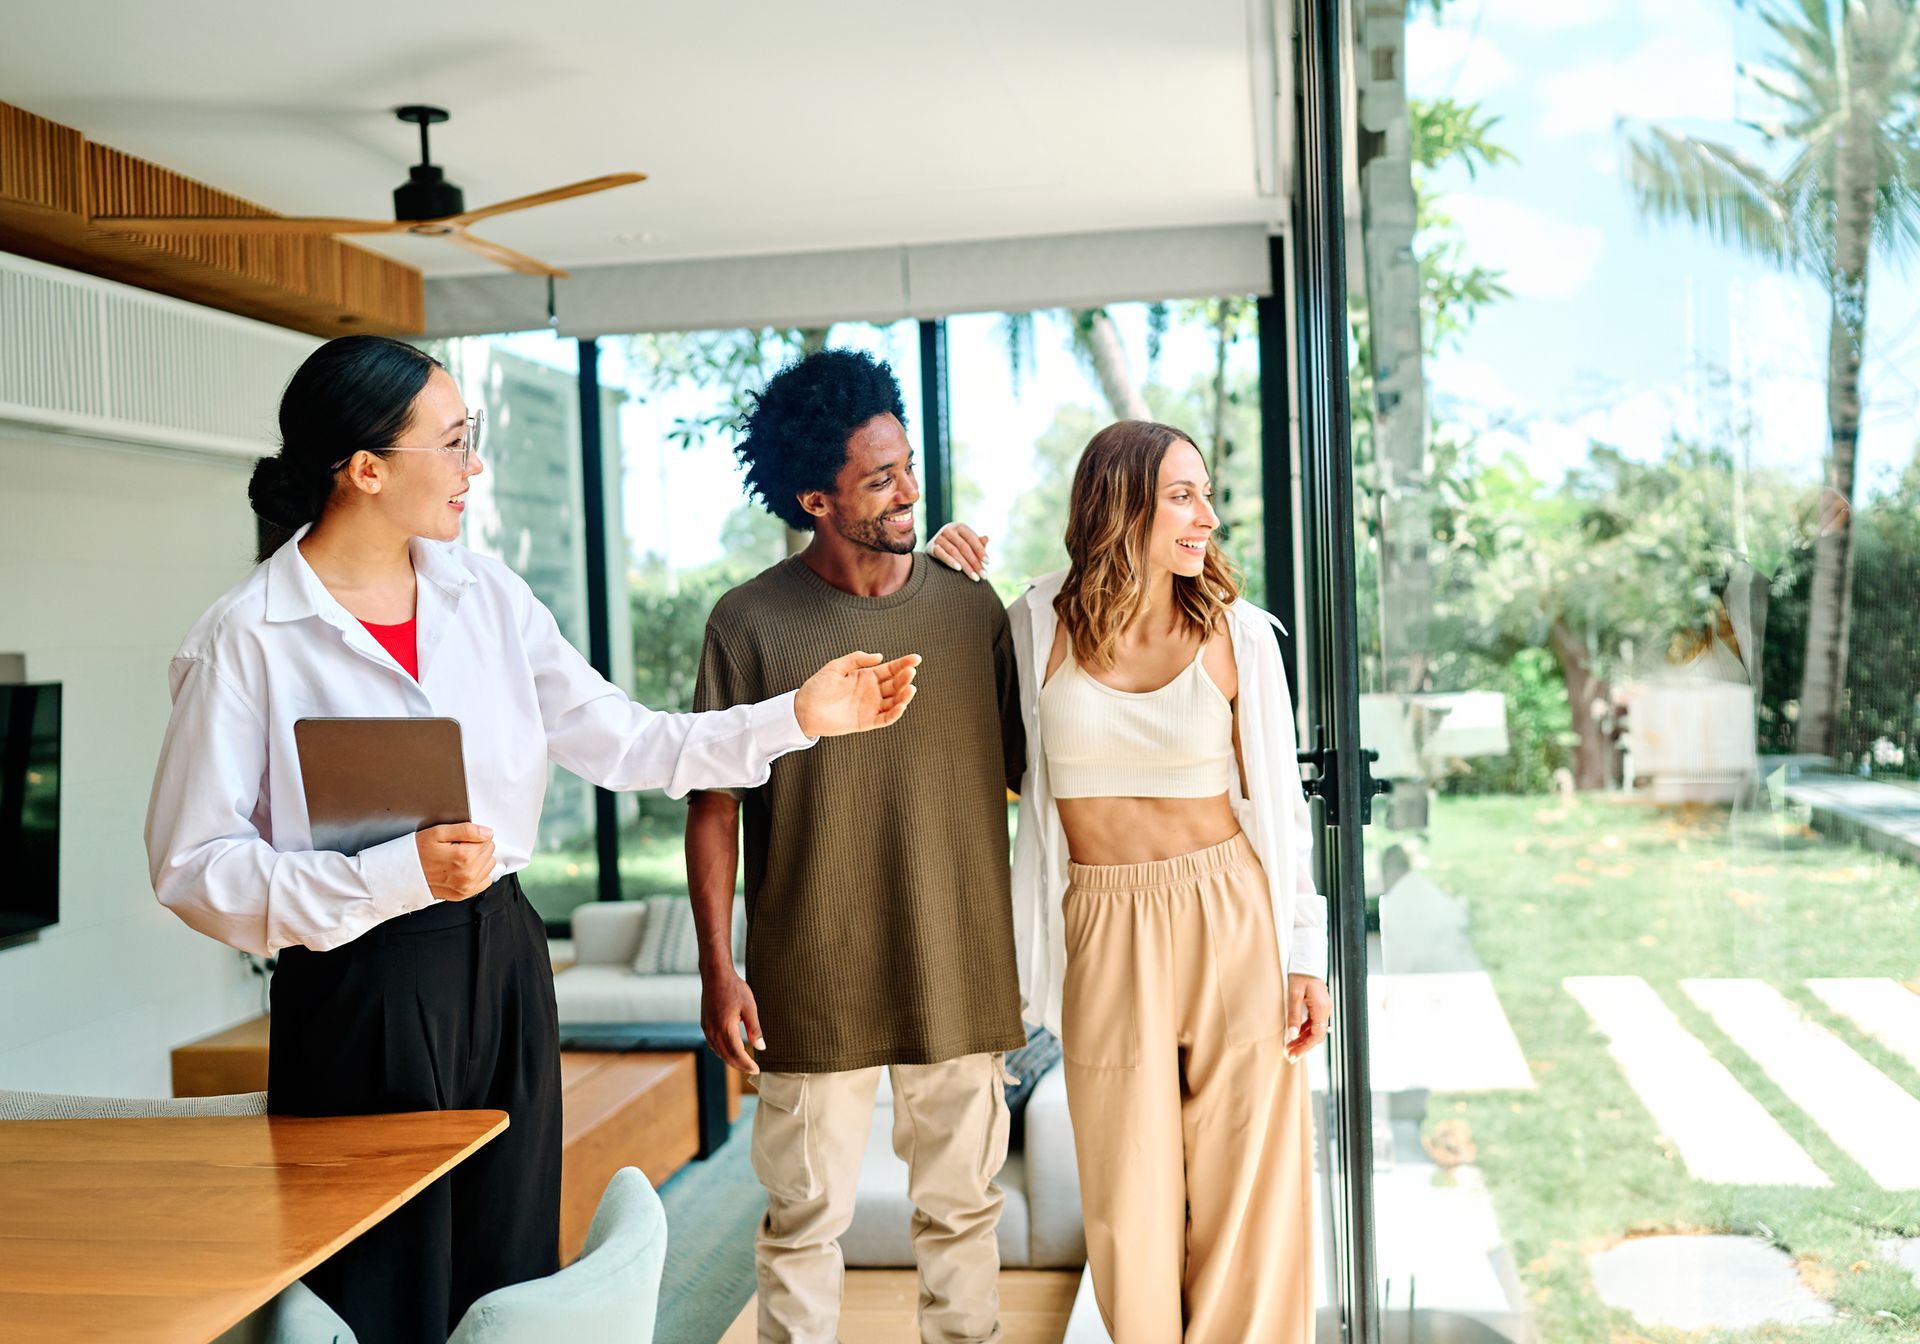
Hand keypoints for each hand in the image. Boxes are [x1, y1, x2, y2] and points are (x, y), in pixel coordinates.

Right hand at [416, 823, 495, 901]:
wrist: (403, 873)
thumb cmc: (418, 852)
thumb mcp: (439, 833)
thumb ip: (466, 830)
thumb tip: (487, 832)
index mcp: (464, 856)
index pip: (488, 839)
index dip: (475, 835)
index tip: (461, 838)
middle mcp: (468, 874)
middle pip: (490, 852)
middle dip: (477, 846)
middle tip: (458, 847)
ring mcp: (466, 886)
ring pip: (489, 865)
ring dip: (479, 860)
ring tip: (460, 857)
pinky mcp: (463, 894)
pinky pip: (485, 881)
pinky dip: (478, 874)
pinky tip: (464, 869)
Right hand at [701, 965, 764, 1074]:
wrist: (715, 975)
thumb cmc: (734, 989)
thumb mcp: (750, 1007)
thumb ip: (755, 1029)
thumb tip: (761, 1047)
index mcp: (726, 1028)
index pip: (737, 1054)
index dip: (747, 1064)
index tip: (756, 1070)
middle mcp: (714, 1031)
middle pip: (727, 1056)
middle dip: (740, 1066)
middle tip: (752, 1070)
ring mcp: (707, 1028)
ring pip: (718, 1052)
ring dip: (730, 1060)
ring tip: (743, 1063)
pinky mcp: (704, 1024)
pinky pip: (712, 1044)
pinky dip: (721, 1052)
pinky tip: (729, 1051)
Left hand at [794, 651, 920, 736]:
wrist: (804, 709)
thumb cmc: (817, 687)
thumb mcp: (836, 666)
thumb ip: (857, 659)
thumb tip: (880, 657)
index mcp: (866, 676)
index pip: (890, 669)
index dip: (904, 663)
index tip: (916, 659)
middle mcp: (872, 691)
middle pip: (895, 684)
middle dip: (905, 678)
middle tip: (910, 672)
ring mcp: (871, 706)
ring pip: (894, 701)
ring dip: (904, 695)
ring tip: (910, 688)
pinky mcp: (867, 722)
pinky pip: (885, 718)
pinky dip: (895, 713)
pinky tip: (901, 705)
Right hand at [928, 523, 989, 580]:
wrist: (934, 550)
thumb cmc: (956, 546)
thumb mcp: (968, 543)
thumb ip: (977, 543)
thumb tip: (986, 539)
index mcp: (960, 527)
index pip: (972, 539)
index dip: (980, 551)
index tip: (988, 563)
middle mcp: (948, 530)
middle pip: (964, 547)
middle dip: (975, 562)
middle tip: (983, 575)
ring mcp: (939, 538)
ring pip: (954, 552)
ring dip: (966, 566)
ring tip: (974, 577)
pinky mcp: (931, 547)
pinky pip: (942, 554)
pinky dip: (950, 561)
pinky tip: (958, 569)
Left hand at [1286, 974, 1330, 1059]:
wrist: (1306, 960)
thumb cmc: (1299, 975)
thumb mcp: (1293, 994)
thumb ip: (1293, 1015)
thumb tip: (1292, 1035)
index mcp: (1321, 1008)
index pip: (1316, 1035)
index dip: (1305, 1047)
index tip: (1293, 1054)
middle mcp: (1325, 1010)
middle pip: (1316, 1036)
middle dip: (1303, 1046)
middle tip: (1289, 1055)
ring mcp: (1324, 1008)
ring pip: (1315, 1030)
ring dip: (1303, 1040)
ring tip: (1289, 1047)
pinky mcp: (1319, 1006)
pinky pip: (1313, 1023)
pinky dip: (1304, 1031)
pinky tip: (1294, 1035)